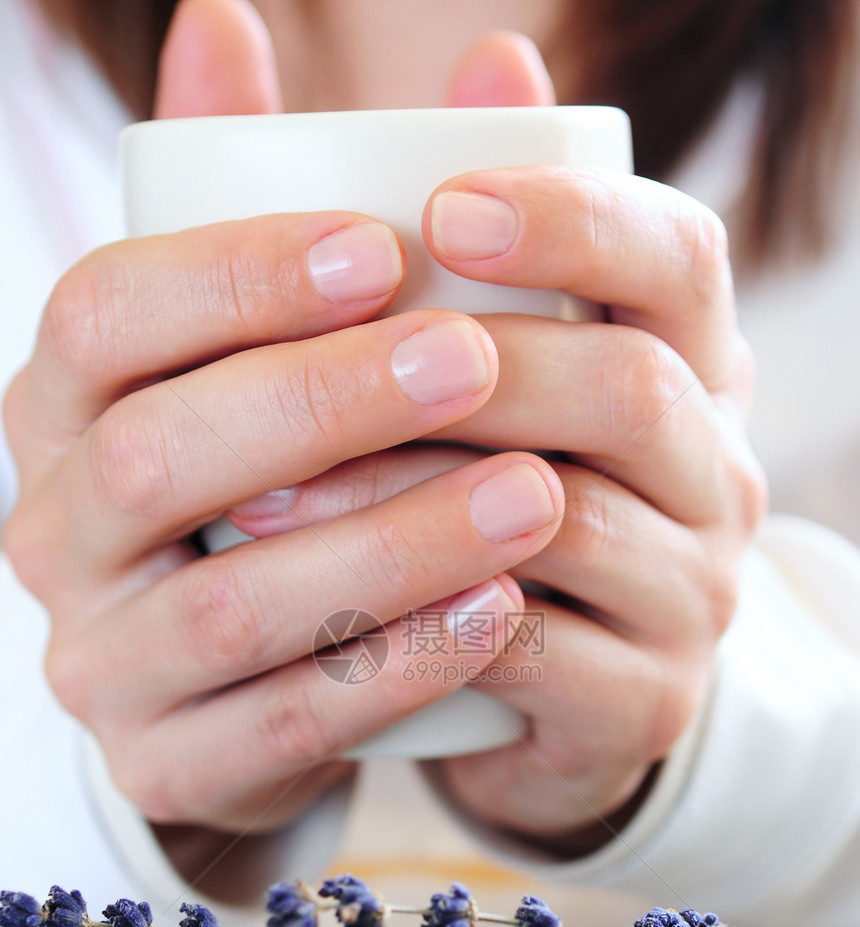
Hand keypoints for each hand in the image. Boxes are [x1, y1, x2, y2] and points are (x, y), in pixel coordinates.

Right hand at [1, 3, 565, 887]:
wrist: (230, 671)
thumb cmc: (252, 476)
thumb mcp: (232, 343)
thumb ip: (231, 193)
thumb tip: (221, 14)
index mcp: (57, 411)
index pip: (103, 317)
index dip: (233, 278)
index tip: (381, 244)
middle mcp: (54, 536)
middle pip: (157, 459)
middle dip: (322, 403)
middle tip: (474, 359)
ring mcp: (99, 664)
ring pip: (228, 606)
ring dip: (388, 546)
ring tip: (534, 496)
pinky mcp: (165, 761)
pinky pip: (277, 725)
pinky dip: (392, 668)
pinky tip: (499, 614)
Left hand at [232, 34, 766, 855]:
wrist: (539, 691)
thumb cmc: (490, 500)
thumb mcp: (494, 368)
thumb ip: (483, 227)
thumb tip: (492, 48)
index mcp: (687, 366)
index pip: (678, 259)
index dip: (572, 221)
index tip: (440, 208)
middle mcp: (714, 473)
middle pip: (633, 387)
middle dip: (481, 366)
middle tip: (334, 363)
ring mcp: (692, 593)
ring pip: (574, 524)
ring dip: (412, 501)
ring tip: (269, 496)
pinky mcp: (644, 701)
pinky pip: (541, 654)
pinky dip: (428, 623)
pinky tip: (335, 603)